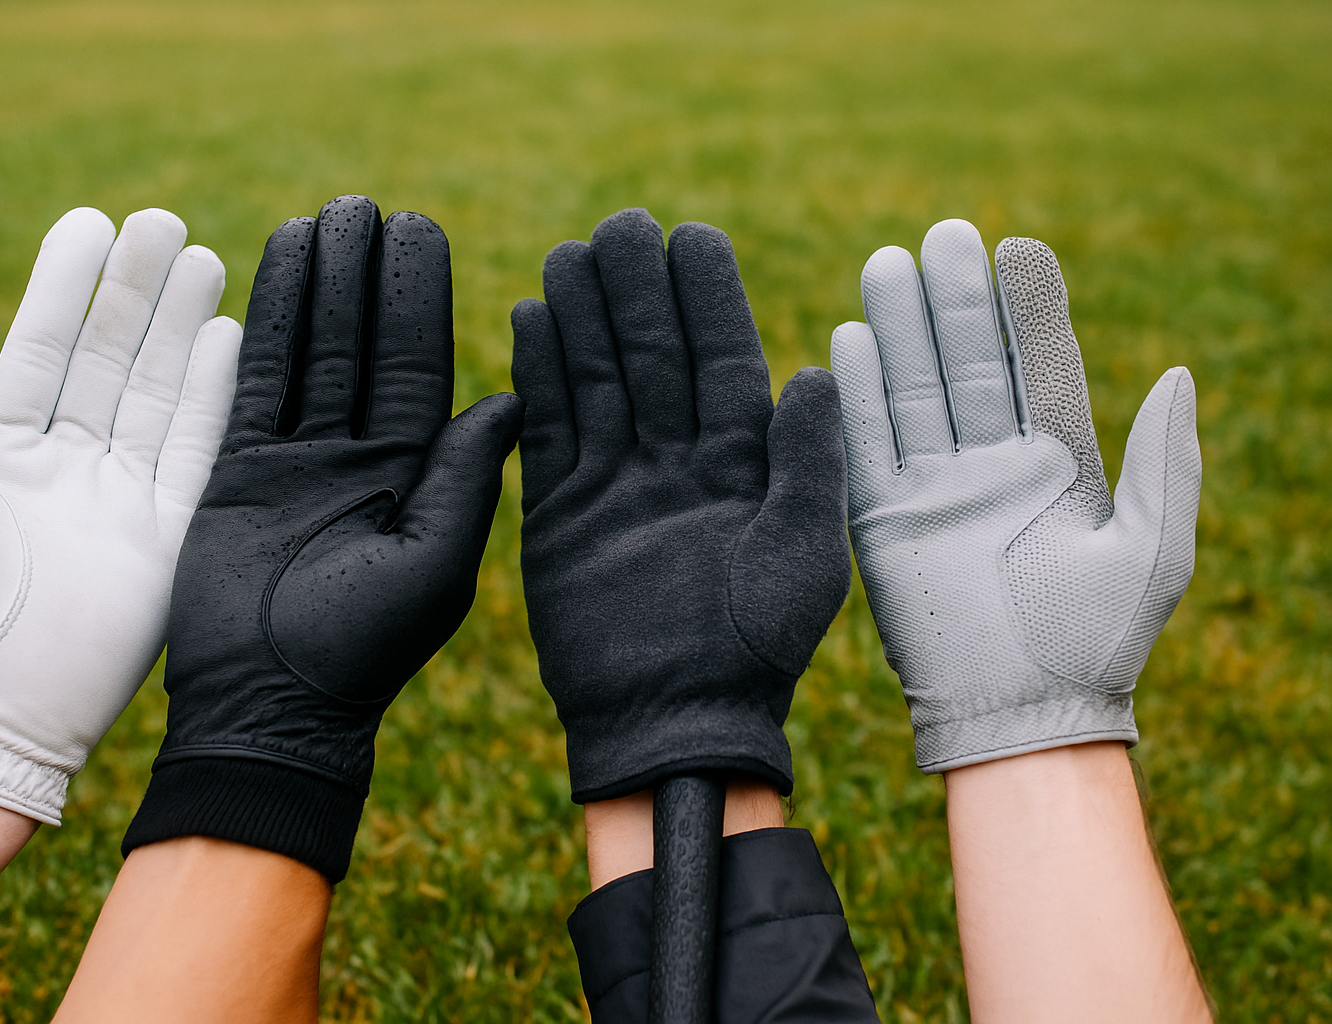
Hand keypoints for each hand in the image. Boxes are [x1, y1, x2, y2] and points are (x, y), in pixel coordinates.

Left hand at [0, 207, 240, 822]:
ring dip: (182, 330)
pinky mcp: (168, 538)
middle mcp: (71, 467)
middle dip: (136, 293)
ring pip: (159, 395)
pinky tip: (231, 340)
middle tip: (162, 222)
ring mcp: (124, 500)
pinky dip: (214, 399)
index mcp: (3, 454)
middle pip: (111, 361)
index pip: (42, 351)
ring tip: (202, 258)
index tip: (90, 223)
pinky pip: (198, 456)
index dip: (65, 287)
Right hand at [122, 196, 522, 882]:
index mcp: (417, 474)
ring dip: (318, 285)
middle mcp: (362, 456)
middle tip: (369, 205)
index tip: (422, 229)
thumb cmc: (365, 650)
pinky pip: (254, 382)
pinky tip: (271, 267)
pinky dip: (263, 325)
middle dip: (367, 277)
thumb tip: (509, 398)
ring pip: (311, 351)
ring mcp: (300, 458)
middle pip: (365, 345)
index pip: (421, 367)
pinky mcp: (240, 467)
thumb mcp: (434, 564)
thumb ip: (463, 478)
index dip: (419, 298)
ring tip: (323, 215)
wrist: (272, 707)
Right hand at [510, 209, 851, 803]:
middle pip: (654, 360)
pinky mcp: (561, 515)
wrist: (673, 728)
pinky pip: (547, 434)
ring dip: (583, 319)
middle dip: (638, 293)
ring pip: (597, 384)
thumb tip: (813, 372)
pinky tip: (528, 319)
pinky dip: (538, 377)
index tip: (691, 237)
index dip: (707, 301)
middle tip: (620, 227)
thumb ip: (806, 463)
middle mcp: (678, 465)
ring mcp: (616, 487)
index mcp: (744, 467)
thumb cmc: (755, 652)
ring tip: (569, 256)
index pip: (724, 363)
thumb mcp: (802, 556)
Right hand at [830, 219, 1200, 771]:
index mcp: (1056, 469)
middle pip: (966, 367)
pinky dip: (855, 397)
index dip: (1025, 310)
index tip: (1015, 247)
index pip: (1036, 369)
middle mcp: (990, 469)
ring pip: (912, 394)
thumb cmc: (1098, 642)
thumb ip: (1162, 462)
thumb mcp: (1152, 549)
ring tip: (887, 264)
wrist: (1024, 715)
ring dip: (897, 332)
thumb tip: (1175, 373)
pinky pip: (865, 449)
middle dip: (953, 304)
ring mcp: (934, 492)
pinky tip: (848, 340)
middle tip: (941, 237)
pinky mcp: (884, 522)